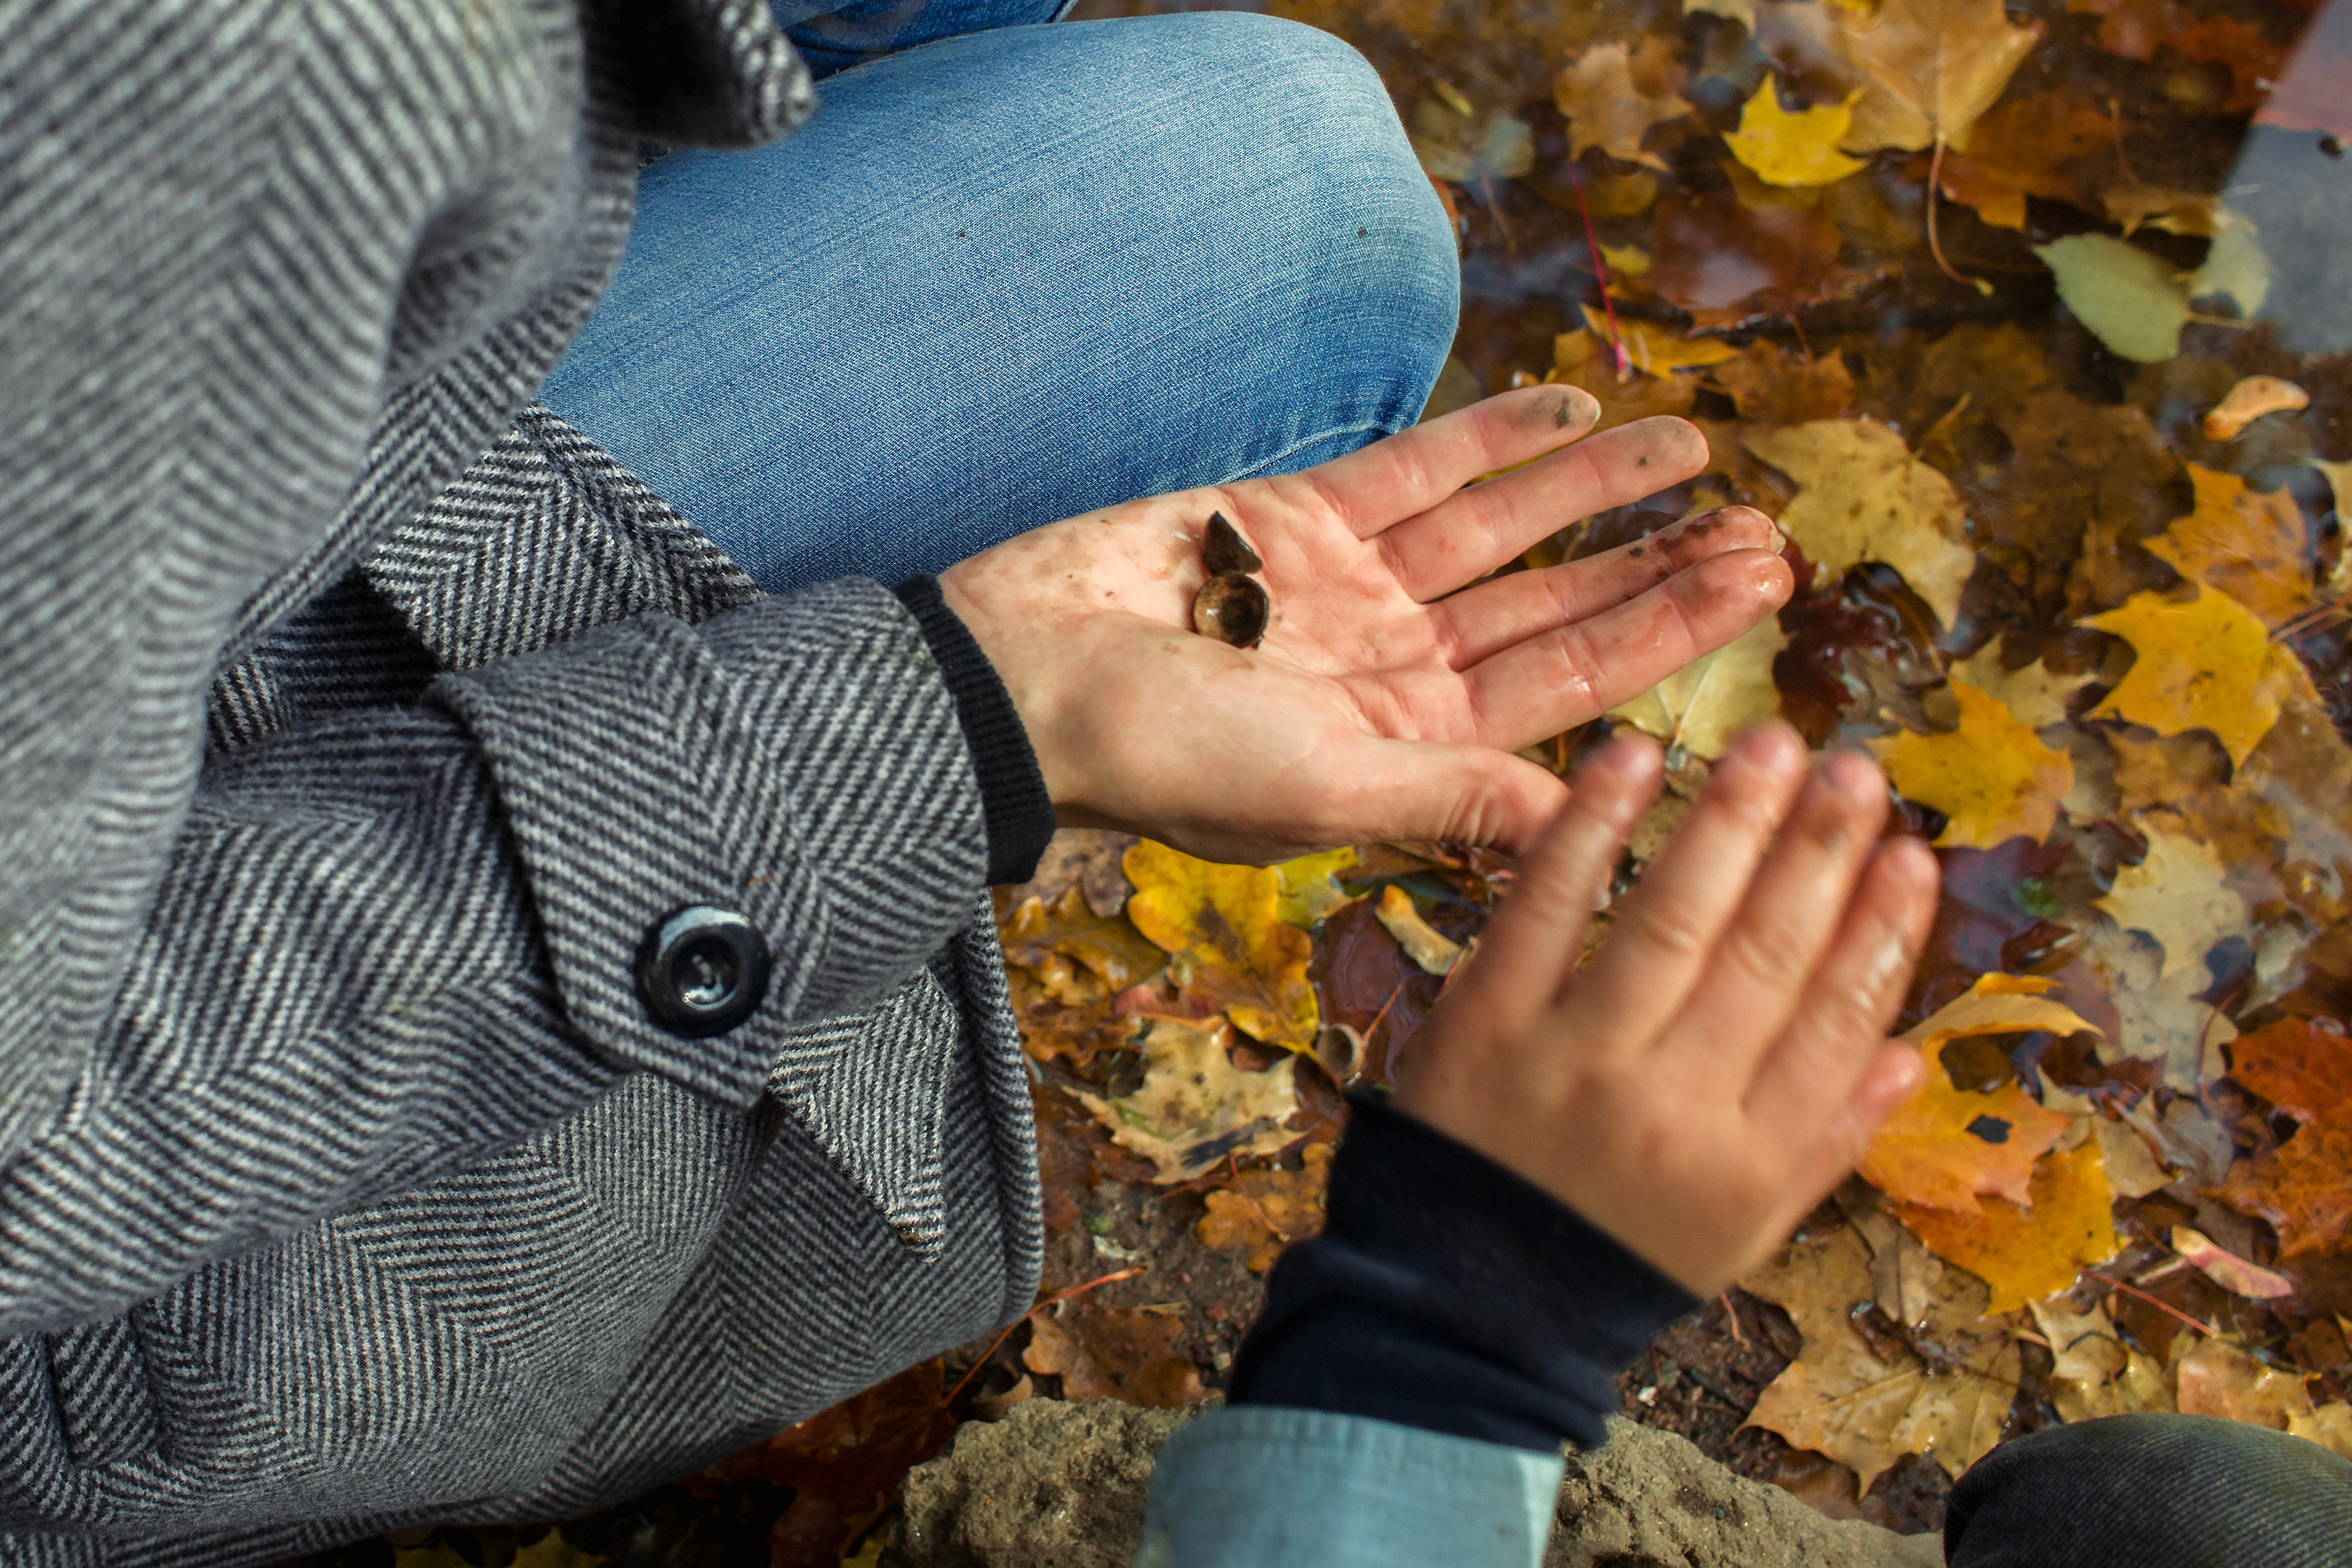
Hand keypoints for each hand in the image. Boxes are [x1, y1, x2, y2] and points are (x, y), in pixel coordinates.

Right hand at [939, 387, 1789, 862]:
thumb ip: (1455, 800)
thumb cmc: (1158, 760)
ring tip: (1693, 447)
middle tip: (1766, 527)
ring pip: (1500, 529)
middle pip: (1555, 606)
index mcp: (1410, 747)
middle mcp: (1395, 668)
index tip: (1762, 590)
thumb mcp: (1320, 791)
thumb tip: (1589, 832)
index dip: (1668, 636)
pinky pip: (1415, 469)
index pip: (1569, 687)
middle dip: (1657, 566)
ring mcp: (1349, 589)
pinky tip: (1573, 406)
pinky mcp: (1295, 519)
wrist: (1017, 680)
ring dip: (1594, 488)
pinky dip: (1490, 437)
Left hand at [1392, 726, 1939, 1296]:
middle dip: (1819, 852)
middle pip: (1767, 957)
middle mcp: (1673, 1108)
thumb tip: (1908, 1055)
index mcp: (1748, 1162)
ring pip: (1671, 923)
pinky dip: (1590, 829)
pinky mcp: (1483, 1024)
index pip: (1837, 1023)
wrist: (1454, 1310)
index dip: (1881, 931)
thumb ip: (1823, 1144)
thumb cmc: (1609, 1261)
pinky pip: (1545, 908)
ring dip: (1728, 823)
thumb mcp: (1737, 1232)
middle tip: (1854, 769)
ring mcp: (1573, 1061)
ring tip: (1773, 745)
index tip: (1914, 854)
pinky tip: (1634, 760)